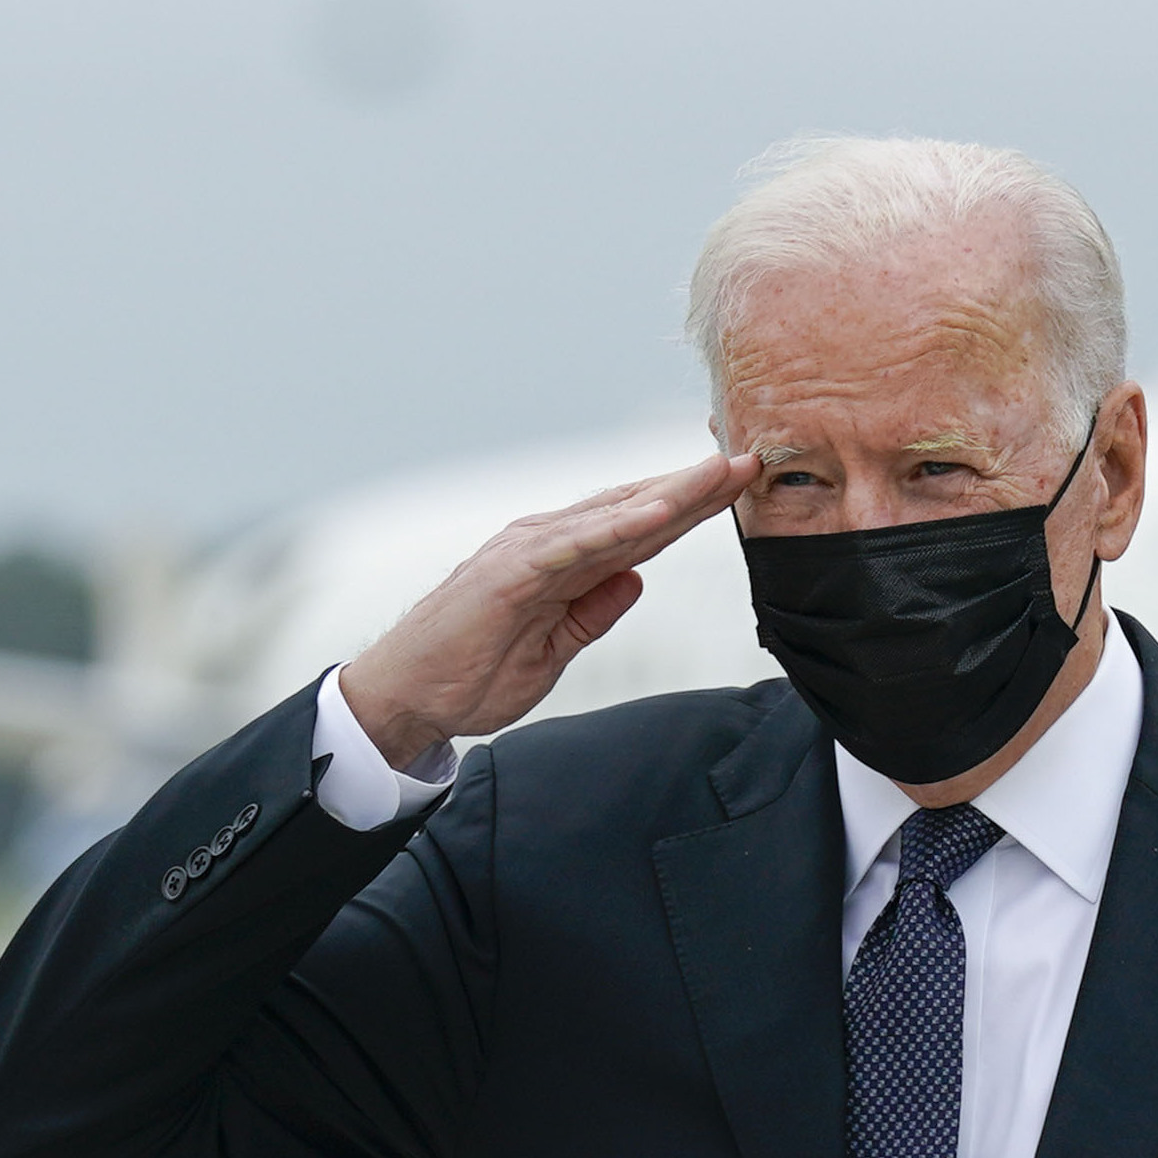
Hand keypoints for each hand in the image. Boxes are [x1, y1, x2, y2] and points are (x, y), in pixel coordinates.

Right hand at [336, 450, 763, 769]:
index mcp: (562, 563)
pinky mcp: (510, 573)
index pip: (640, 530)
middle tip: (751, 460)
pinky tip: (658, 513)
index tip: (739, 487)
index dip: (691, 508)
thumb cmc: (471, 673)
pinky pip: (574, 545)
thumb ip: (593, 611)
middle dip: (694, 487)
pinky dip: (618, 527)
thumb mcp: (555, 649)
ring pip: (612, 516)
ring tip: (719, 474)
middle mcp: (547, 544)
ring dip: (669, 494)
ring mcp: (527, 553)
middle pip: (635, 510)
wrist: (406, 697)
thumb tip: (636, 580)